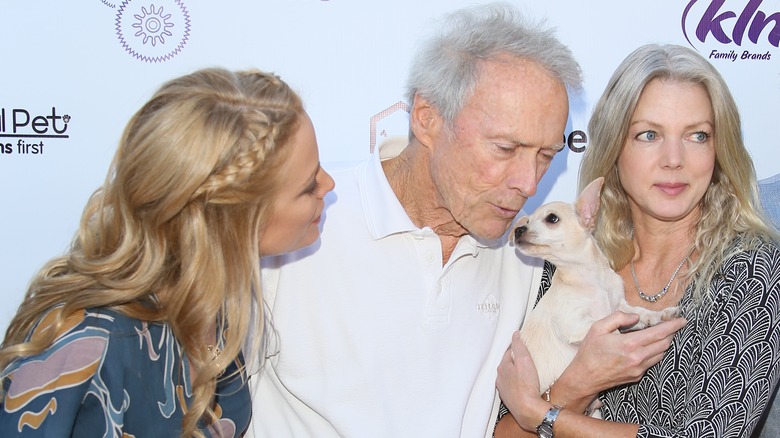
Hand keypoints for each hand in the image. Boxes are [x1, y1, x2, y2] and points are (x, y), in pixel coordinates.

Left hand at [497, 331, 548, 431]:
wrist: (528, 410)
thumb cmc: (526, 386)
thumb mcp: (525, 360)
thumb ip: (519, 346)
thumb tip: (515, 335)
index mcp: (502, 367)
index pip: (508, 352)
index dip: (516, 348)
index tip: (523, 347)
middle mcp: (500, 378)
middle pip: (507, 364)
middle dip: (515, 361)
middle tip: (525, 359)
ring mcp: (503, 389)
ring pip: (508, 376)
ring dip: (515, 373)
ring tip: (526, 373)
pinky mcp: (509, 399)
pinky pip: (511, 387)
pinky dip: (516, 384)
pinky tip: (524, 386)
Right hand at [555, 310, 685, 403]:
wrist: (584, 377)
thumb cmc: (589, 351)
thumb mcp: (598, 328)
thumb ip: (618, 318)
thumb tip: (635, 317)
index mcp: (630, 344)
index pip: (659, 333)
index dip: (673, 325)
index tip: (682, 320)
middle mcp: (638, 358)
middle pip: (664, 344)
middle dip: (671, 334)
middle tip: (672, 326)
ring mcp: (639, 369)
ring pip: (660, 354)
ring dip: (664, 344)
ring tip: (661, 336)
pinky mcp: (637, 376)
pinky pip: (651, 363)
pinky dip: (654, 353)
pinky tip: (647, 348)